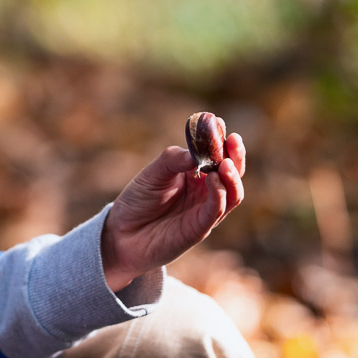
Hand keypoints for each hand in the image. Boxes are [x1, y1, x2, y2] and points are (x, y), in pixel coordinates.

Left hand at [100, 133, 245, 291]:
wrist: (122, 234)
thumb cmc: (138, 200)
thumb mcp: (153, 173)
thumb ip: (174, 160)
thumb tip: (195, 153)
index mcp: (196, 173)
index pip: (217, 154)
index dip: (221, 139)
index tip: (219, 123)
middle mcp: (205, 190)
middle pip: (232, 172)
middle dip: (236, 155)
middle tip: (232, 140)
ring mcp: (205, 210)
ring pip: (233, 193)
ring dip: (232, 177)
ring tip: (224, 163)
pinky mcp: (199, 228)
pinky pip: (216, 210)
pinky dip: (219, 194)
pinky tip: (213, 179)